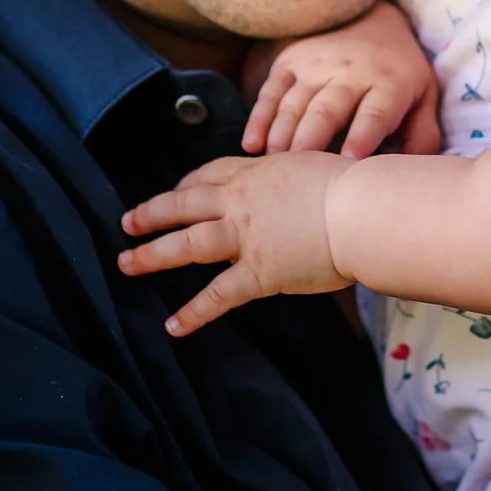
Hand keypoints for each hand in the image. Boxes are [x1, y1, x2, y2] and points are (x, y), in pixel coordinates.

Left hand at [118, 153, 354, 334]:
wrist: (362, 211)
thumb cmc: (353, 188)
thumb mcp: (313, 165)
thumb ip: (292, 176)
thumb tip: (295, 185)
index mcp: (257, 174)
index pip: (210, 175)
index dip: (187, 185)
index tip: (175, 191)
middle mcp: (242, 202)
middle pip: (184, 204)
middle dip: (152, 213)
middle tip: (128, 223)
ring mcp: (246, 237)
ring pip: (187, 245)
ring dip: (153, 254)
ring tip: (128, 264)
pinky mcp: (258, 272)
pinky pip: (218, 295)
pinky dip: (193, 313)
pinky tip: (173, 325)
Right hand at [243, 0, 439, 157]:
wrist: (373, 17)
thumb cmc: (400, 74)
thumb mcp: (424, 98)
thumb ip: (422, 136)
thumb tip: (407, 175)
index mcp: (389, 84)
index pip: (375, 112)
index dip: (362, 135)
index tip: (348, 161)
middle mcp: (351, 73)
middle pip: (327, 110)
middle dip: (311, 141)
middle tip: (299, 172)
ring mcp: (316, 65)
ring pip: (295, 104)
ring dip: (282, 136)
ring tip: (273, 166)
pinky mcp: (290, 62)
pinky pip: (271, 92)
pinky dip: (259, 119)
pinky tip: (251, 146)